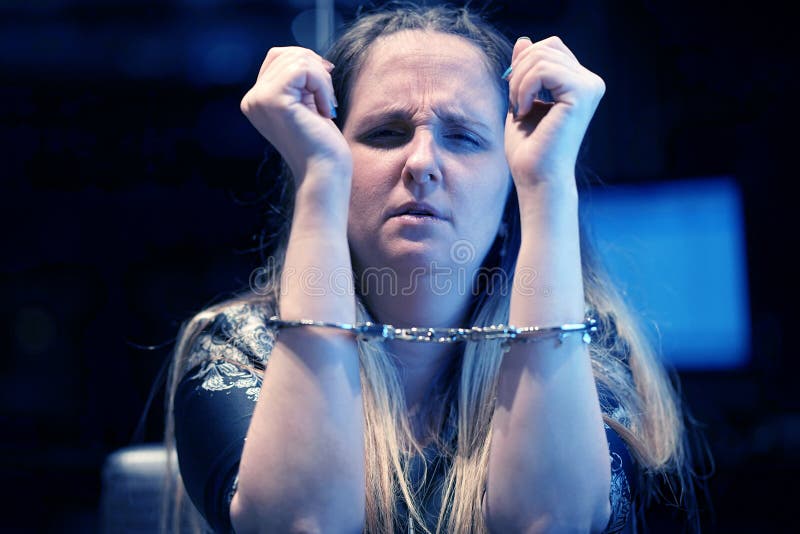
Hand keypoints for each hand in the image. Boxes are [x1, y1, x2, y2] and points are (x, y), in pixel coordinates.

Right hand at [240, 47, 352, 194]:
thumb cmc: (321, 145)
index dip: (308, 65)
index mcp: (256, 101)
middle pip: (287, 54)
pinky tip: (325, 110)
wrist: (324, 174)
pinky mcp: (273, 100)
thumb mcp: (306, 103)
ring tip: (326, 107)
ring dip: (322, 81)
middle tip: (327, 99)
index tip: (324, 89)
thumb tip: (308, 55)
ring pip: (298, 59)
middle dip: (316, 71)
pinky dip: (322, 85)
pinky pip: (303, 69)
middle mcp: (252, 99)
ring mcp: (259, 99)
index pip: (278, 57)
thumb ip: (298, 81)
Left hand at [504, 36, 604, 191]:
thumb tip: (524, 40)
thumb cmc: (529, 149)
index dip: (524, 63)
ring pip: (542, 56)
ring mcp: (589, 86)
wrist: (537, 179)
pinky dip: (524, 88)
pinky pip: (543, 70)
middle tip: (515, 103)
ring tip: (519, 109)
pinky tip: (524, 111)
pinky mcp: (581, 93)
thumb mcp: (521, 100)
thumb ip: (525, 72)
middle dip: (520, 71)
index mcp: (580, 83)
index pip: (550, 47)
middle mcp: (591, 82)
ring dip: (519, 83)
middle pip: (546, 46)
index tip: (515, 94)